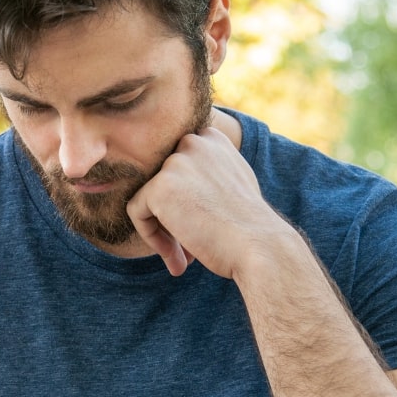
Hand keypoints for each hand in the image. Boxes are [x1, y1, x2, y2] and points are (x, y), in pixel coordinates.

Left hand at [126, 127, 288, 277]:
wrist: (259, 247)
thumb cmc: (250, 226)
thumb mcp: (234, 183)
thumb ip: (208, 172)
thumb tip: (179, 182)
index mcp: (210, 138)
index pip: (176, 166)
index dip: (184, 200)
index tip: (200, 224)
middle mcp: (192, 141)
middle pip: (161, 181)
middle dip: (171, 215)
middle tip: (189, 248)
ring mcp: (175, 162)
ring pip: (147, 198)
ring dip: (164, 230)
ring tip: (184, 258)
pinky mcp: (159, 186)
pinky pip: (136, 212)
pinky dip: (151, 237)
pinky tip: (176, 257)